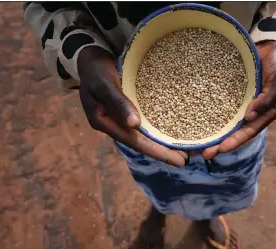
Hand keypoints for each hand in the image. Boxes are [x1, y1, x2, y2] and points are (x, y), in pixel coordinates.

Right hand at [77, 46, 186, 166]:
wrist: (90, 59)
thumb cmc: (95, 70)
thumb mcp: (103, 84)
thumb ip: (117, 103)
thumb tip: (134, 124)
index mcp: (104, 122)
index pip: (133, 141)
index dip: (155, 151)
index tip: (177, 161)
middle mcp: (114, 125)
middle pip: (140, 142)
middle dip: (162, 152)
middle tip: (185, 160)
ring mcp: (120, 119)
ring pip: (143, 135)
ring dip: (161, 143)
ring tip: (182, 151)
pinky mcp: (127, 111)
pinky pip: (144, 124)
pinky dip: (157, 129)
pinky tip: (170, 133)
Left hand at [202, 41, 275, 159]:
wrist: (271, 45)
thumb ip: (268, 98)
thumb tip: (250, 117)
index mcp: (265, 113)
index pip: (250, 131)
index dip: (236, 140)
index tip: (221, 149)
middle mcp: (252, 111)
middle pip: (235, 131)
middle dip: (221, 143)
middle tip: (204, 154)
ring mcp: (241, 102)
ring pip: (226, 121)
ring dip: (214, 132)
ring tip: (198, 144)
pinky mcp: (232, 93)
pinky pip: (221, 105)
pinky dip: (211, 114)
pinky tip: (198, 120)